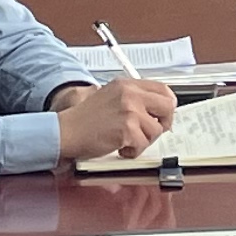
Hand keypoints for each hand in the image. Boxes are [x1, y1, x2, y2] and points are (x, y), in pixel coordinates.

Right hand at [53, 73, 177, 162]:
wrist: (66, 131)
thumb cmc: (85, 119)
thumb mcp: (111, 96)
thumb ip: (134, 98)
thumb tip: (158, 109)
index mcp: (127, 84)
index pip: (163, 89)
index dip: (166, 106)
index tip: (161, 116)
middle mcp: (130, 94)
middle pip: (168, 106)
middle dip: (163, 123)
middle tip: (149, 132)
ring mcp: (129, 111)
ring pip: (156, 129)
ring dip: (143, 140)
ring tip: (126, 140)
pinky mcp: (127, 129)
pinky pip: (143, 145)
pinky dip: (133, 151)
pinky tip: (120, 147)